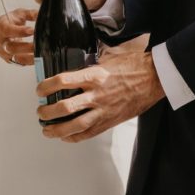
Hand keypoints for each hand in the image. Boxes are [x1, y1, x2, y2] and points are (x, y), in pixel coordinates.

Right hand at [0, 9, 37, 64]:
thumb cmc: (5, 24)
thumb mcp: (16, 14)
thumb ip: (30, 14)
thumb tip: (41, 14)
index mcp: (2, 29)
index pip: (10, 31)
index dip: (21, 31)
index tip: (31, 30)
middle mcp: (3, 43)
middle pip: (13, 48)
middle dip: (28, 47)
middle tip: (40, 43)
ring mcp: (6, 54)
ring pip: (18, 59)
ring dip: (31, 57)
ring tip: (41, 52)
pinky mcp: (11, 61)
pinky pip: (22, 63)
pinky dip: (31, 61)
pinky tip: (40, 57)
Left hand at [36, 47, 164, 140]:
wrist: (155, 78)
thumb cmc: (134, 65)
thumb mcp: (108, 58)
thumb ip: (90, 64)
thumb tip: (75, 65)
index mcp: (95, 75)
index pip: (63, 81)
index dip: (46, 86)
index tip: (40, 90)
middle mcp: (97, 94)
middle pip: (65, 107)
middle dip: (47, 112)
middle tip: (40, 112)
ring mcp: (104, 110)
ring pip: (75, 125)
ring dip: (57, 130)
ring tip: (47, 131)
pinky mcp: (111, 121)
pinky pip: (90, 133)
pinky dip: (75, 137)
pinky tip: (65, 137)